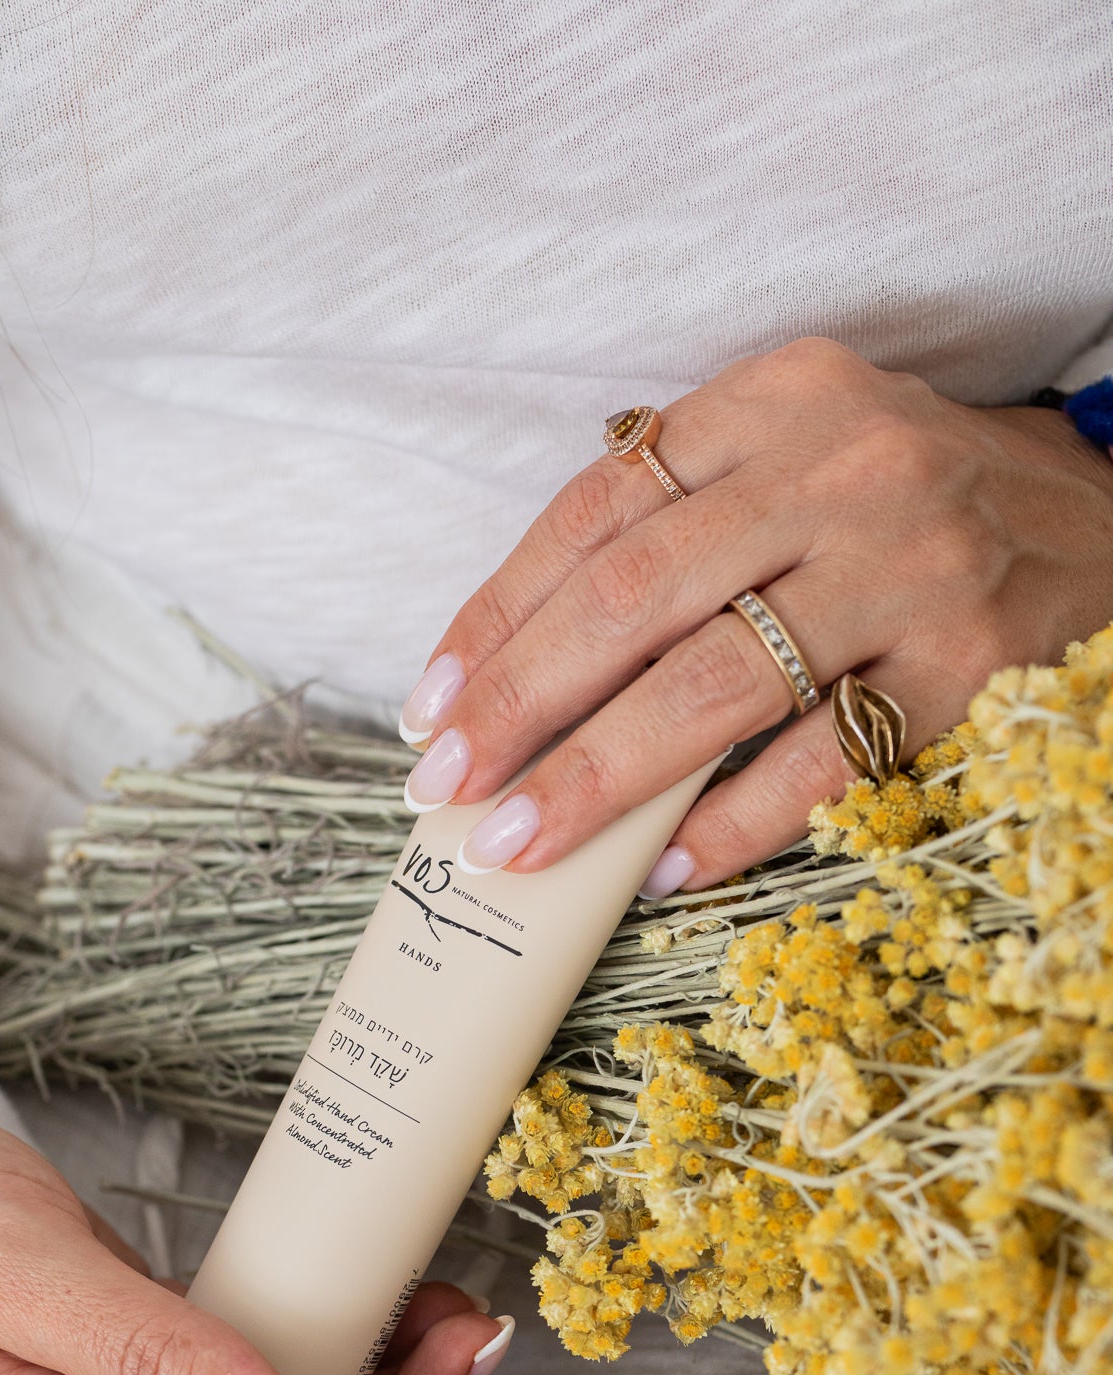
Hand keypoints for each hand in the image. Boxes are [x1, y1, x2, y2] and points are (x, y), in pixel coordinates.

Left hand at [399, 338, 1112, 889]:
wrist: (1090, 511)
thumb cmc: (898, 498)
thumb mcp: (791, 454)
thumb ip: (674, 518)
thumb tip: (513, 664)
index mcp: (772, 402)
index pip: (598, 509)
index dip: (499, 614)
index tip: (432, 703)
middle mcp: (838, 470)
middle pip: (635, 595)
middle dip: (521, 701)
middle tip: (448, 784)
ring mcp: (906, 570)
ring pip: (716, 684)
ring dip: (601, 775)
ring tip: (522, 842)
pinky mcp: (965, 665)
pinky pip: (823, 763)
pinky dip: (733, 824)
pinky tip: (662, 868)